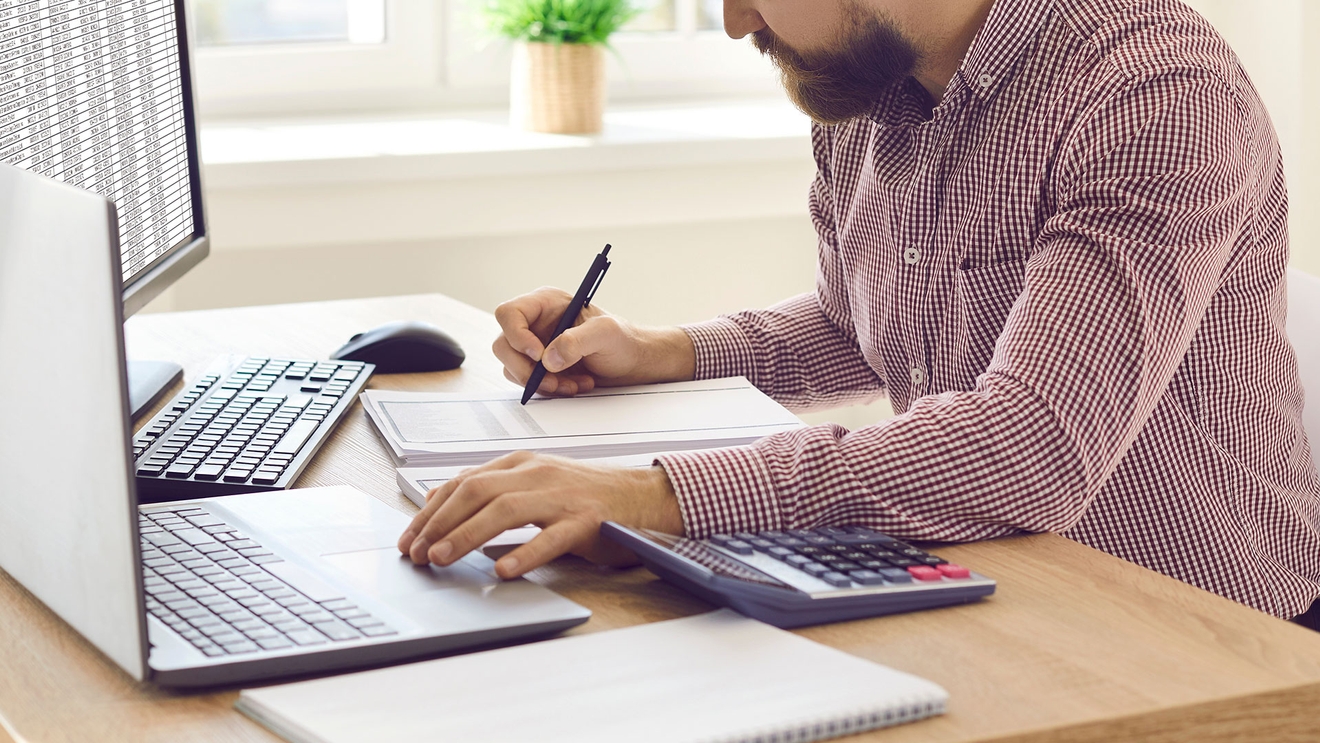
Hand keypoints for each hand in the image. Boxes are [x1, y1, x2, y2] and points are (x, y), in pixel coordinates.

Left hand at [396, 451, 684, 577]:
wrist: (644, 496)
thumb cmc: (586, 496)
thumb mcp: (533, 484)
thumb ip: (490, 490)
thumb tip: (438, 498)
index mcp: (521, 464)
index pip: (464, 483)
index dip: (431, 512)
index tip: (409, 539)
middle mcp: (537, 474)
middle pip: (476, 492)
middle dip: (439, 524)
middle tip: (416, 554)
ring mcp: (562, 496)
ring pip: (505, 510)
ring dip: (467, 535)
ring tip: (443, 559)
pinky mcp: (585, 521)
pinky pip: (550, 538)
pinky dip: (524, 554)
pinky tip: (504, 570)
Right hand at [492, 287, 695, 396]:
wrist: (633, 363)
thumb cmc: (624, 340)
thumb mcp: (606, 334)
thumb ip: (576, 341)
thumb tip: (547, 359)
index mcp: (546, 303)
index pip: (509, 313)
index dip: (516, 335)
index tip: (538, 355)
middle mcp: (535, 323)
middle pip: (504, 345)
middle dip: (526, 369)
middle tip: (553, 380)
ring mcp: (535, 347)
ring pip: (512, 368)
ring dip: (540, 383)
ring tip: (572, 385)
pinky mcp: (539, 369)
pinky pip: (527, 383)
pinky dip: (548, 390)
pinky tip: (573, 386)